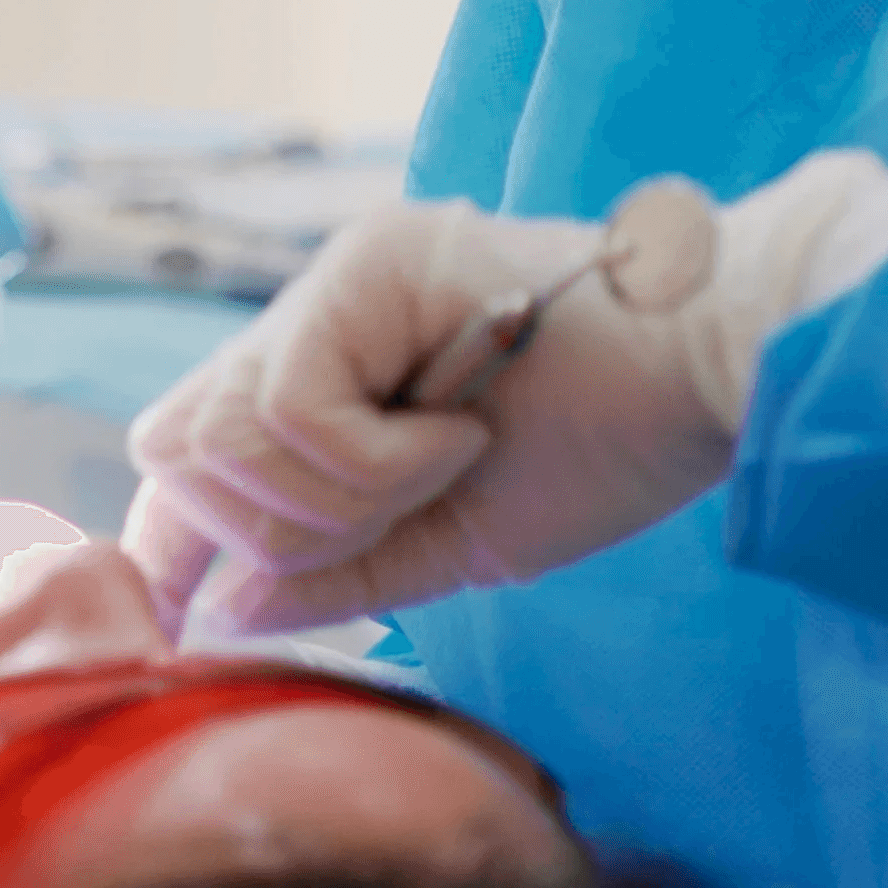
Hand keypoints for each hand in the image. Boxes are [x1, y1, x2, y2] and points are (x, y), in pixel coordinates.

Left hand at [123, 155, 887, 632]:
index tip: (187, 624)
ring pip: (225, 437)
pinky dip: (379, 460)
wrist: (717, 374)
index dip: (170, 542)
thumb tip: (220, 609)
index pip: (188, 451)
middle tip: (402, 509)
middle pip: (178, 449)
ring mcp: (334, 277)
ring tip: (448, 463)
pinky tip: (464, 434)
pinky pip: (294, 411)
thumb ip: (337, 569)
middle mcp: (312, 310)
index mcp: (327, 367)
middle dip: (277, 529)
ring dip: (340, 495)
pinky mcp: (366, 263)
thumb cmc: (608, 448)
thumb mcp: (448, 538)